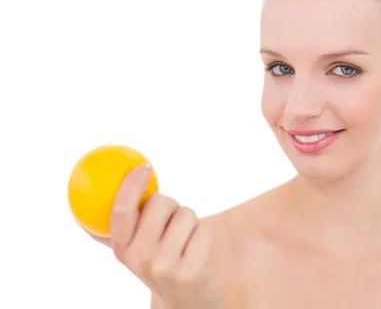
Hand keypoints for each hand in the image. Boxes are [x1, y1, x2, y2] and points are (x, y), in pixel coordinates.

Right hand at [90, 164, 222, 308]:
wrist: (188, 303)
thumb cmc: (164, 265)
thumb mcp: (136, 251)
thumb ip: (120, 228)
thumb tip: (93, 197)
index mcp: (122, 249)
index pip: (122, 209)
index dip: (132, 184)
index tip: (144, 167)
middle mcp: (138, 258)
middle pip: (161, 202)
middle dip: (172, 205)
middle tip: (173, 224)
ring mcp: (163, 267)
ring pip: (186, 213)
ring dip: (191, 222)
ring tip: (186, 243)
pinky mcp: (189, 273)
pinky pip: (203, 231)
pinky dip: (204, 236)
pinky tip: (198, 254)